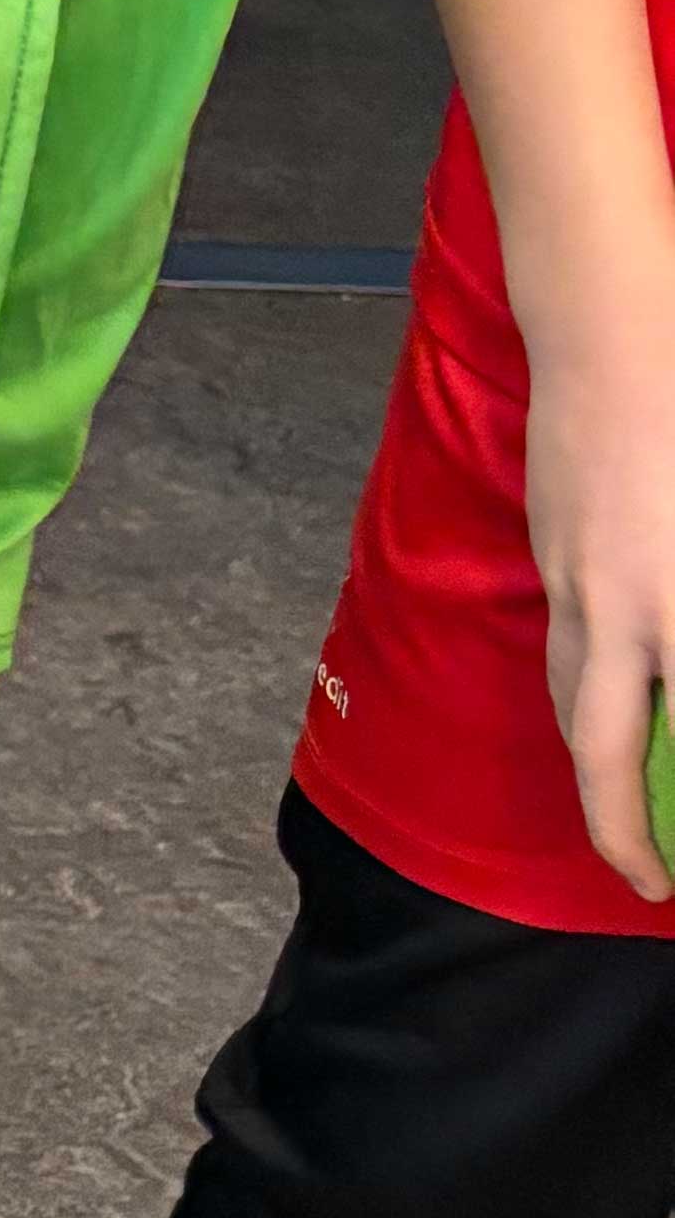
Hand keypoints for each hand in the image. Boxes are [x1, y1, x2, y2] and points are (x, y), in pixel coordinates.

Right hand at [526, 348, 674, 897]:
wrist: (611, 331)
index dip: (673, 817)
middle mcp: (624, 611)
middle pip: (607, 755)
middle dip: (624, 837)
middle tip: (653, 886)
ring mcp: (578, 582)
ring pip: (573, 707)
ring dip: (598, 775)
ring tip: (630, 816)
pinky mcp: (554, 553)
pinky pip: (567, 655)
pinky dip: (588, 706)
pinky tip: (618, 709)